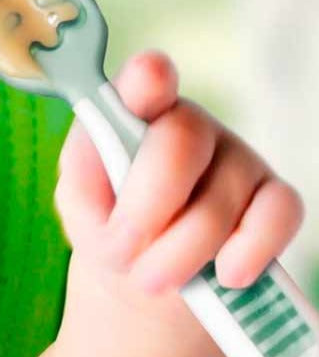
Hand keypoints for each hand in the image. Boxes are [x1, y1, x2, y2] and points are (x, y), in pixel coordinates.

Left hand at [53, 49, 304, 314]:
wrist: (145, 274)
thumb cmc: (109, 225)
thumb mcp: (80, 206)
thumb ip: (87, 189)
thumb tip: (126, 204)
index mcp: (134, 116)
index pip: (144, 83)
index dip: (148, 79)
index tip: (150, 78)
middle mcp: (191, 126)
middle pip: (179, 146)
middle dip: (143, 215)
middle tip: (120, 259)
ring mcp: (239, 159)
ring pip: (217, 205)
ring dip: (176, 258)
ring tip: (152, 279)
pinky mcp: (276, 198)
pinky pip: (275, 220)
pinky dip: (246, 256)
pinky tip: (224, 275)